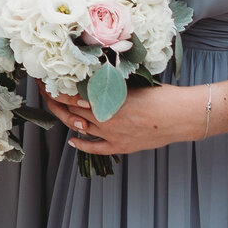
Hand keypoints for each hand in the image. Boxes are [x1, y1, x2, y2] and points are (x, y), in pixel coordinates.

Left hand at [43, 82, 204, 155]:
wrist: (181, 116)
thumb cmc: (161, 95)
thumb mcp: (131, 83)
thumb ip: (109, 84)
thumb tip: (92, 78)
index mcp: (108, 99)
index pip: (71, 95)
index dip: (56, 89)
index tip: (46, 81)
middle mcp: (106, 117)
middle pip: (71, 111)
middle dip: (56, 102)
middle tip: (46, 92)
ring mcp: (112, 134)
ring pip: (81, 127)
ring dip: (67, 119)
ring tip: (56, 110)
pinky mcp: (121, 146)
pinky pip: (96, 148)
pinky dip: (82, 144)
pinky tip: (73, 140)